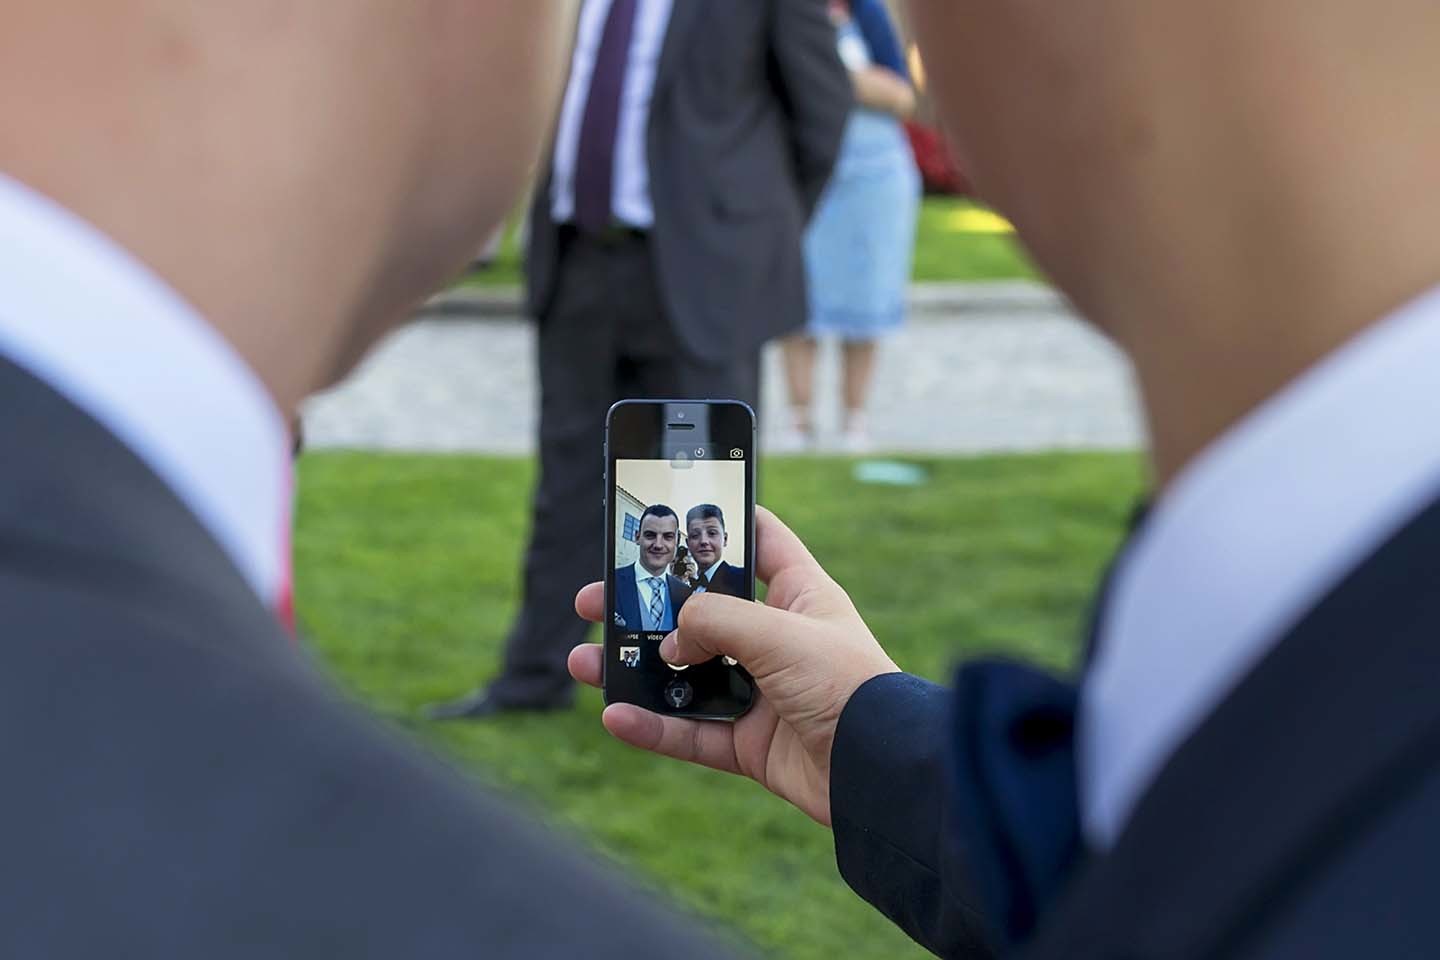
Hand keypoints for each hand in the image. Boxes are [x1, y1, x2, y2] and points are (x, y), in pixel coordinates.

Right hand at [570, 507, 898, 825]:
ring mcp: (762, 693)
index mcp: (800, 595)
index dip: (718, 523)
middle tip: (597, 597)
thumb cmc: (850, 685)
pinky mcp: (751, 744)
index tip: (671, 512)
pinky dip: (652, 727)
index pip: (759, 542)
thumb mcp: (779, 632)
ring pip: (684, 675)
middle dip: (645, 606)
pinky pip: (691, 733)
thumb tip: (671, 639)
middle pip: (700, 612)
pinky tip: (615, 717)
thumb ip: (716, 621)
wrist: (882, 772)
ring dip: (635, 669)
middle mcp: (777, 639)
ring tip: (583, 661)